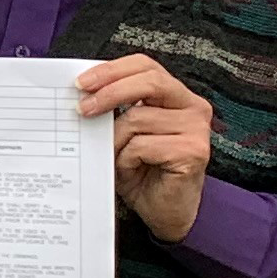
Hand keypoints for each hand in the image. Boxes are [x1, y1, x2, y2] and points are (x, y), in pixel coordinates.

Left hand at [75, 53, 213, 243]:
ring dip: (115, 140)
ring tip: (115, 157)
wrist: (163, 211)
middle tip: (82, 108)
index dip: (113, 70)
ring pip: (138, 119)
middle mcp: (193, 107)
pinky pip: (142, 145)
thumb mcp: (122, 133)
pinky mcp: (193, 151)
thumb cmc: (142, 170)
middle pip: (149, 82)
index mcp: (175, 95)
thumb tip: (80, 93)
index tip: (81, 82)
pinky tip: (132, 170)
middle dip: (110, 91)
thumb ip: (113, 109)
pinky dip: (126, 159)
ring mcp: (196, 129)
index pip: (146, 66)